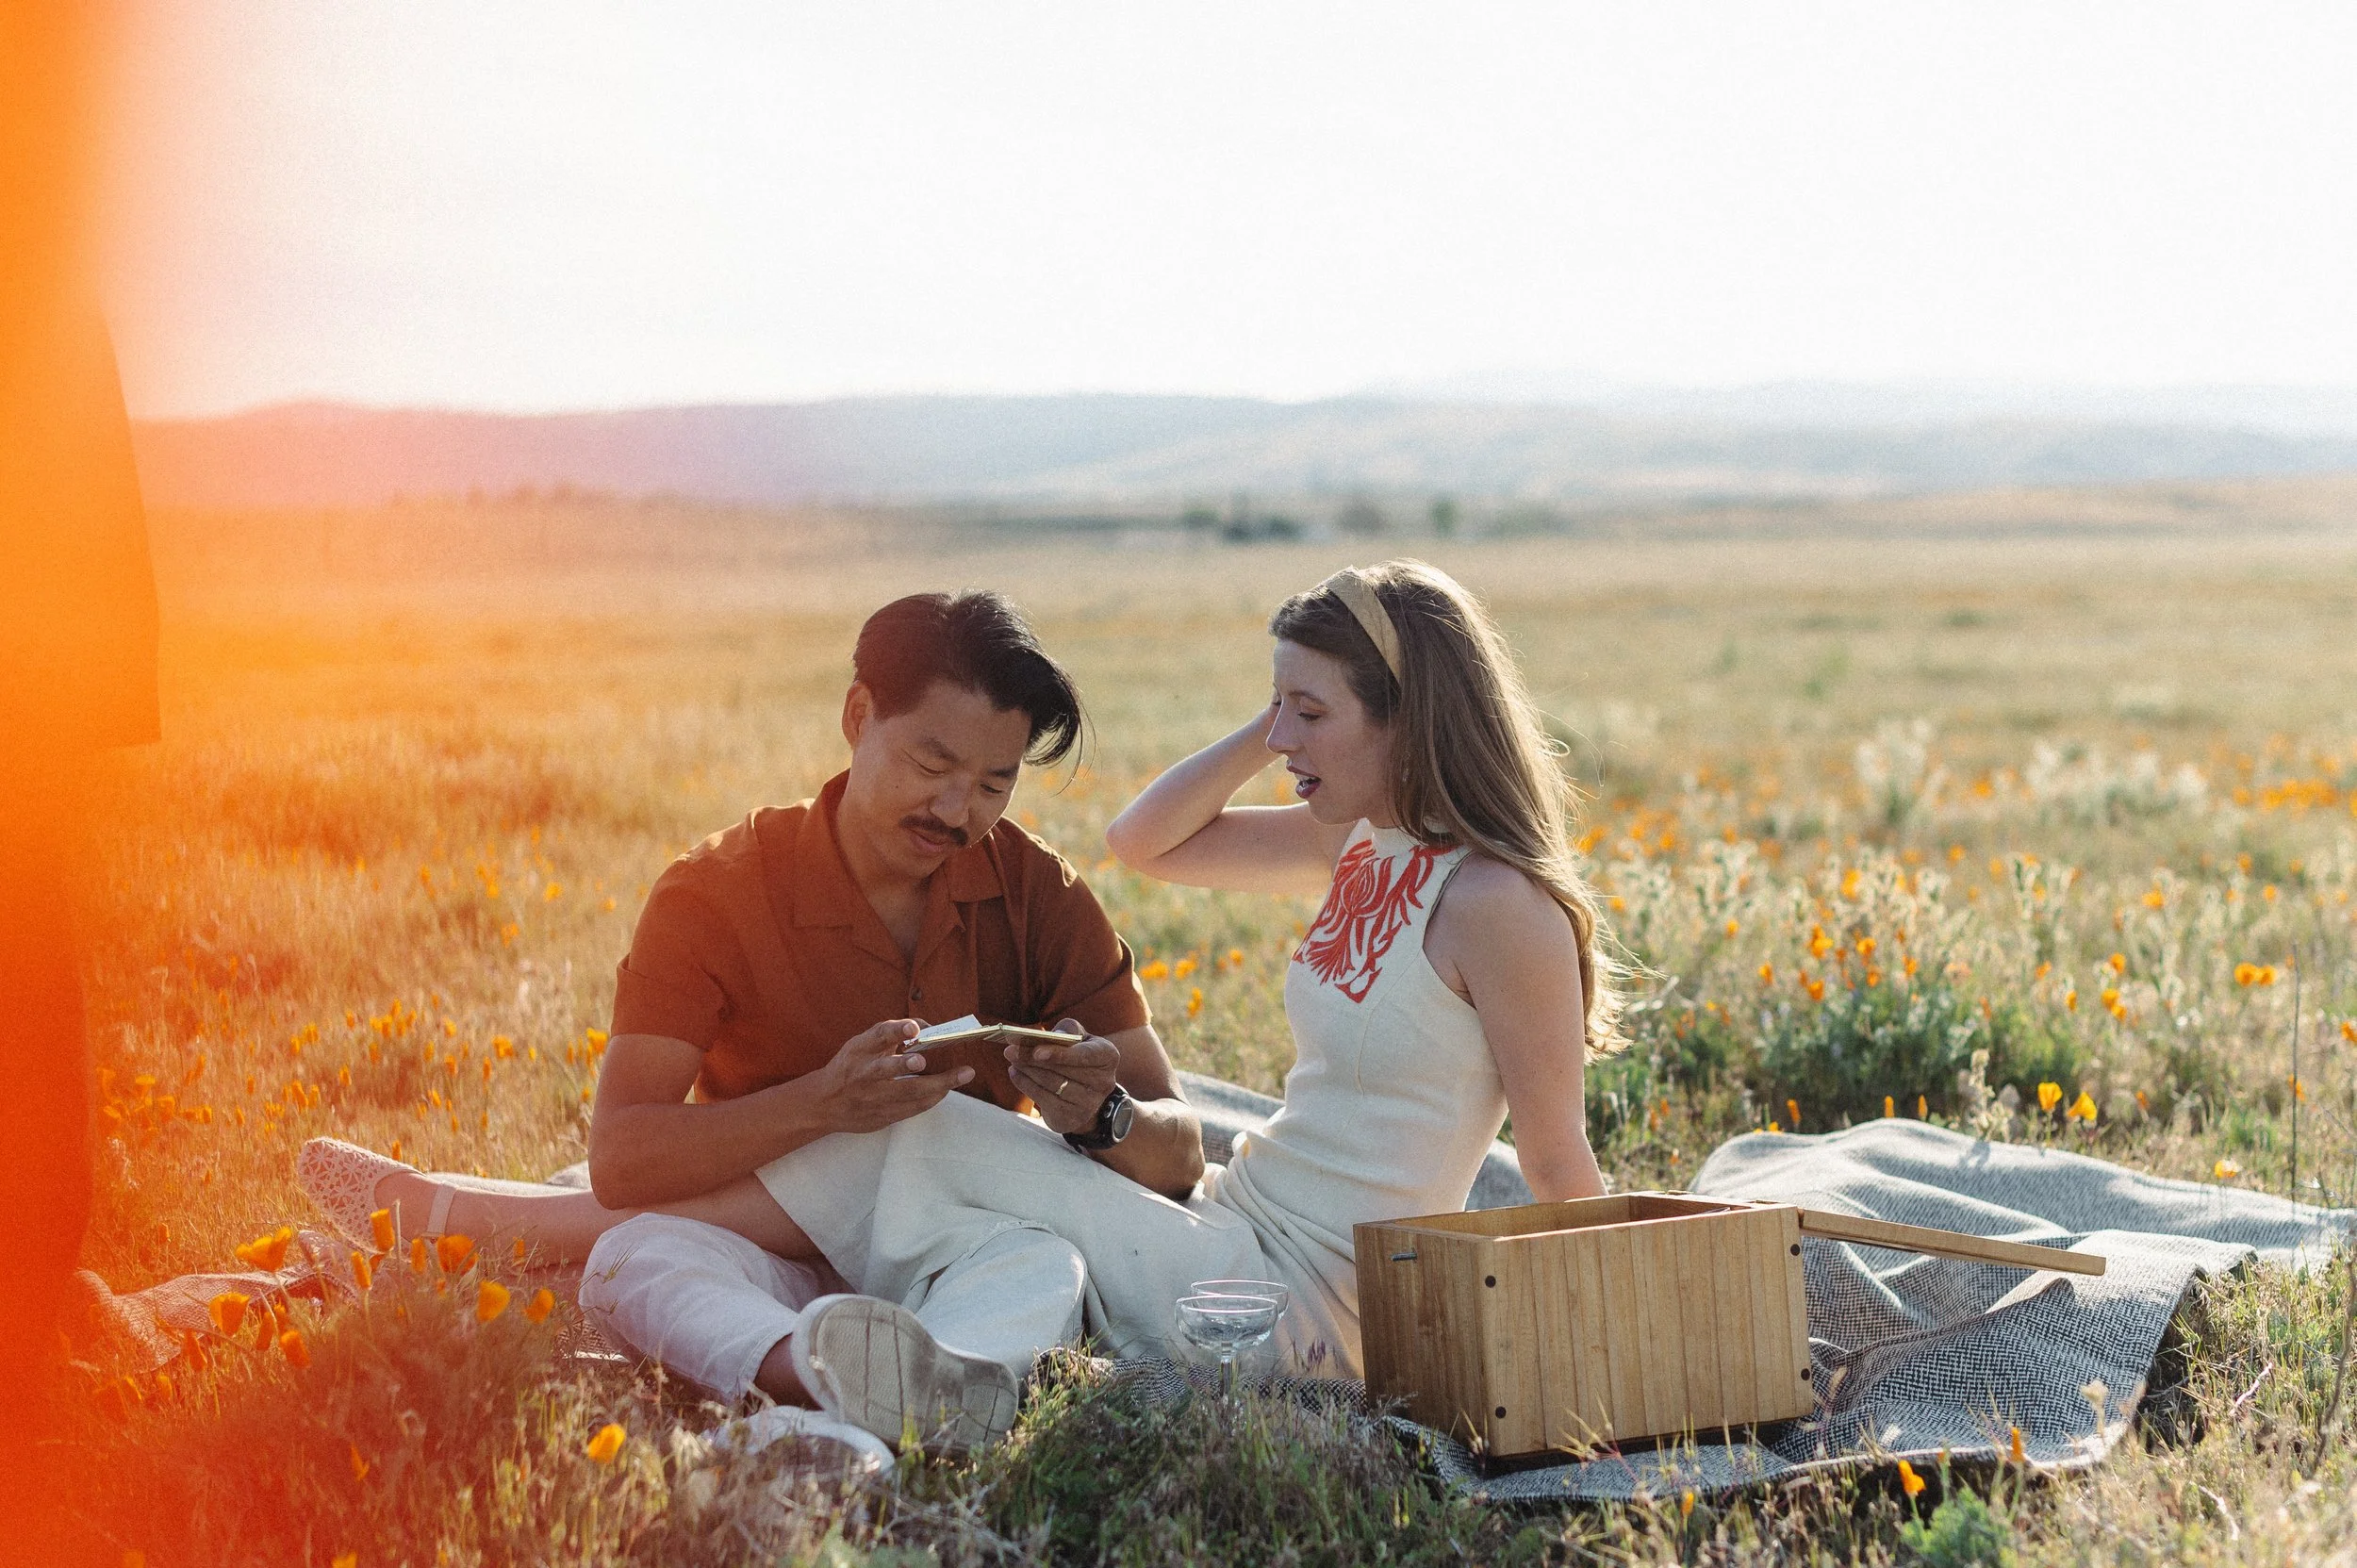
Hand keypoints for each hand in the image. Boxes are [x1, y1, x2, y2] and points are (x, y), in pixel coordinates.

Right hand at [806, 1019, 963, 1133]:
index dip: (895, 1031)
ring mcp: (871, 1098)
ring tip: (962, 1074)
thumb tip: (927, 1027)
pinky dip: (932, 1098)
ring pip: (906, 1093)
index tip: (912, 1028)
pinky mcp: (880, 1116)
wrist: (824, 1104)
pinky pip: (912, 1108)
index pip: (877, 1037)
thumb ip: (892, 1033)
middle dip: (908, 1064)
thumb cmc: (852, 1066)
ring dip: (937, 1084)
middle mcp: (863, 1074)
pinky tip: (947, 1089)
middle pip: (887, 1069)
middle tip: (926, 1059)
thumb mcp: (863, 1045)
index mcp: (859, 1050)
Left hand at [1006, 1019, 1121, 1136]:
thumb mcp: (1079, 1038)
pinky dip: (1026, 1085)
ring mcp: (1089, 1104)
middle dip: (1033, 1059)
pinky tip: (1015, 1074)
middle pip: (1063, 1070)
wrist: (1086, 1092)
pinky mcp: (1072, 1119)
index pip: (1084, 1055)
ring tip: (1013, 1060)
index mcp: (1108, 1057)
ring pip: (1052, 1085)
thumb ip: (1067, 1030)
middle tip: (1010, 1051)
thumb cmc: (1078, 1056)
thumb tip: (1052, 1037)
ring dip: (1027, 1071)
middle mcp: (1104, 1082)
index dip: (1060, 1054)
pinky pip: (1044, 1100)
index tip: (1037, 1051)